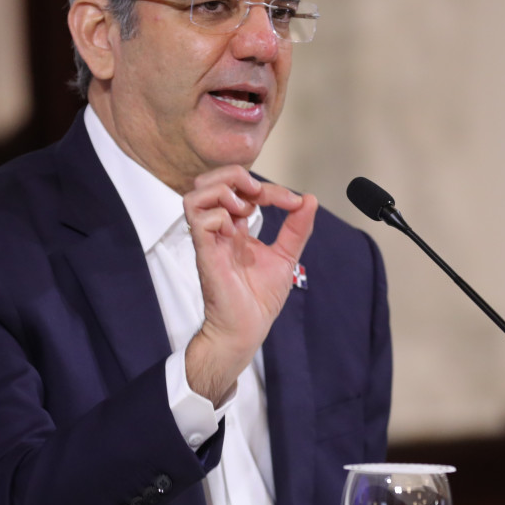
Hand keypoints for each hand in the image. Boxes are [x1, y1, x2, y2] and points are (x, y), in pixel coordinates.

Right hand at [183, 166, 316, 405]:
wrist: (248, 328)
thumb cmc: (258, 299)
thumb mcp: (286, 256)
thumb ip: (297, 228)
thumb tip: (309, 200)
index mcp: (236, 227)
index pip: (242, 189)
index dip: (269, 187)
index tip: (293, 202)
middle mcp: (219, 229)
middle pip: (208, 181)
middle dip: (235, 176)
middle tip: (259, 194)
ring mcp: (210, 240)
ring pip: (195, 193)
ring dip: (223, 191)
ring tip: (245, 208)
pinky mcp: (206, 253)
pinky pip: (200, 220)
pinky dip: (220, 215)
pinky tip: (236, 230)